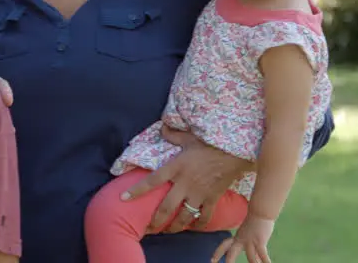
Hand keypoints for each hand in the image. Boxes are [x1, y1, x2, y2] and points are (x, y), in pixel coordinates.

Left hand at [122, 126, 249, 233]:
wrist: (234, 152)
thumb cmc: (209, 143)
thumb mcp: (188, 137)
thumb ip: (173, 135)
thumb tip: (162, 127)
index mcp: (175, 168)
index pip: (152, 181)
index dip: (136, 190)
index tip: (123, 198)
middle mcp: (185, 184)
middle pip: (166, 207)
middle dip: (155, 220)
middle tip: (147, 227)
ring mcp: (199, 194)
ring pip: (184, 216)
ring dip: (174, 226)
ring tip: (166, 231)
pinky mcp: (212, 199)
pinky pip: (204, 216)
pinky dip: (198, 224)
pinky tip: (192, 227)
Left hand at [212, 215, 274, 262]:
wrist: (260, 212)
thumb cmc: (256, 224)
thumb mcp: (252, 238)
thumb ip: (253, 250)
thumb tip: (257, 261)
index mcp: (237, 238)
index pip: (224, 245)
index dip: (218, 253)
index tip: (212, 260)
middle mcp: (241, 240)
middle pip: (231, 251)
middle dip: (229, 260)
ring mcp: (250, 241)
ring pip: (250, 257)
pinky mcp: (259, 241)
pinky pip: (263, 254)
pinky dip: (266, 261)